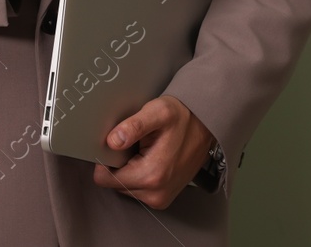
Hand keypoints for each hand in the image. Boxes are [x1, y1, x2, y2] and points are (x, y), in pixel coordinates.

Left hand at [91, 94, 214, 208]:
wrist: (206, 125)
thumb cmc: (182, 117)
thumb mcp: (158, 112)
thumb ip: (133, 126)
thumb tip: (112, 141)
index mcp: (151, 175)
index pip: (104, 179)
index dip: (104, 160)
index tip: (114, 145)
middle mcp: (156, 194)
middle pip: (114, 184)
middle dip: (118, 165)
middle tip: (134, 145)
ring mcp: (160, 199)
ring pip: (125, 188)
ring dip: (129, 170)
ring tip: (143, 151)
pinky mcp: (163, 198)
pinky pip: (137, 190)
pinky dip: (138, 176)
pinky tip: (149, 159)